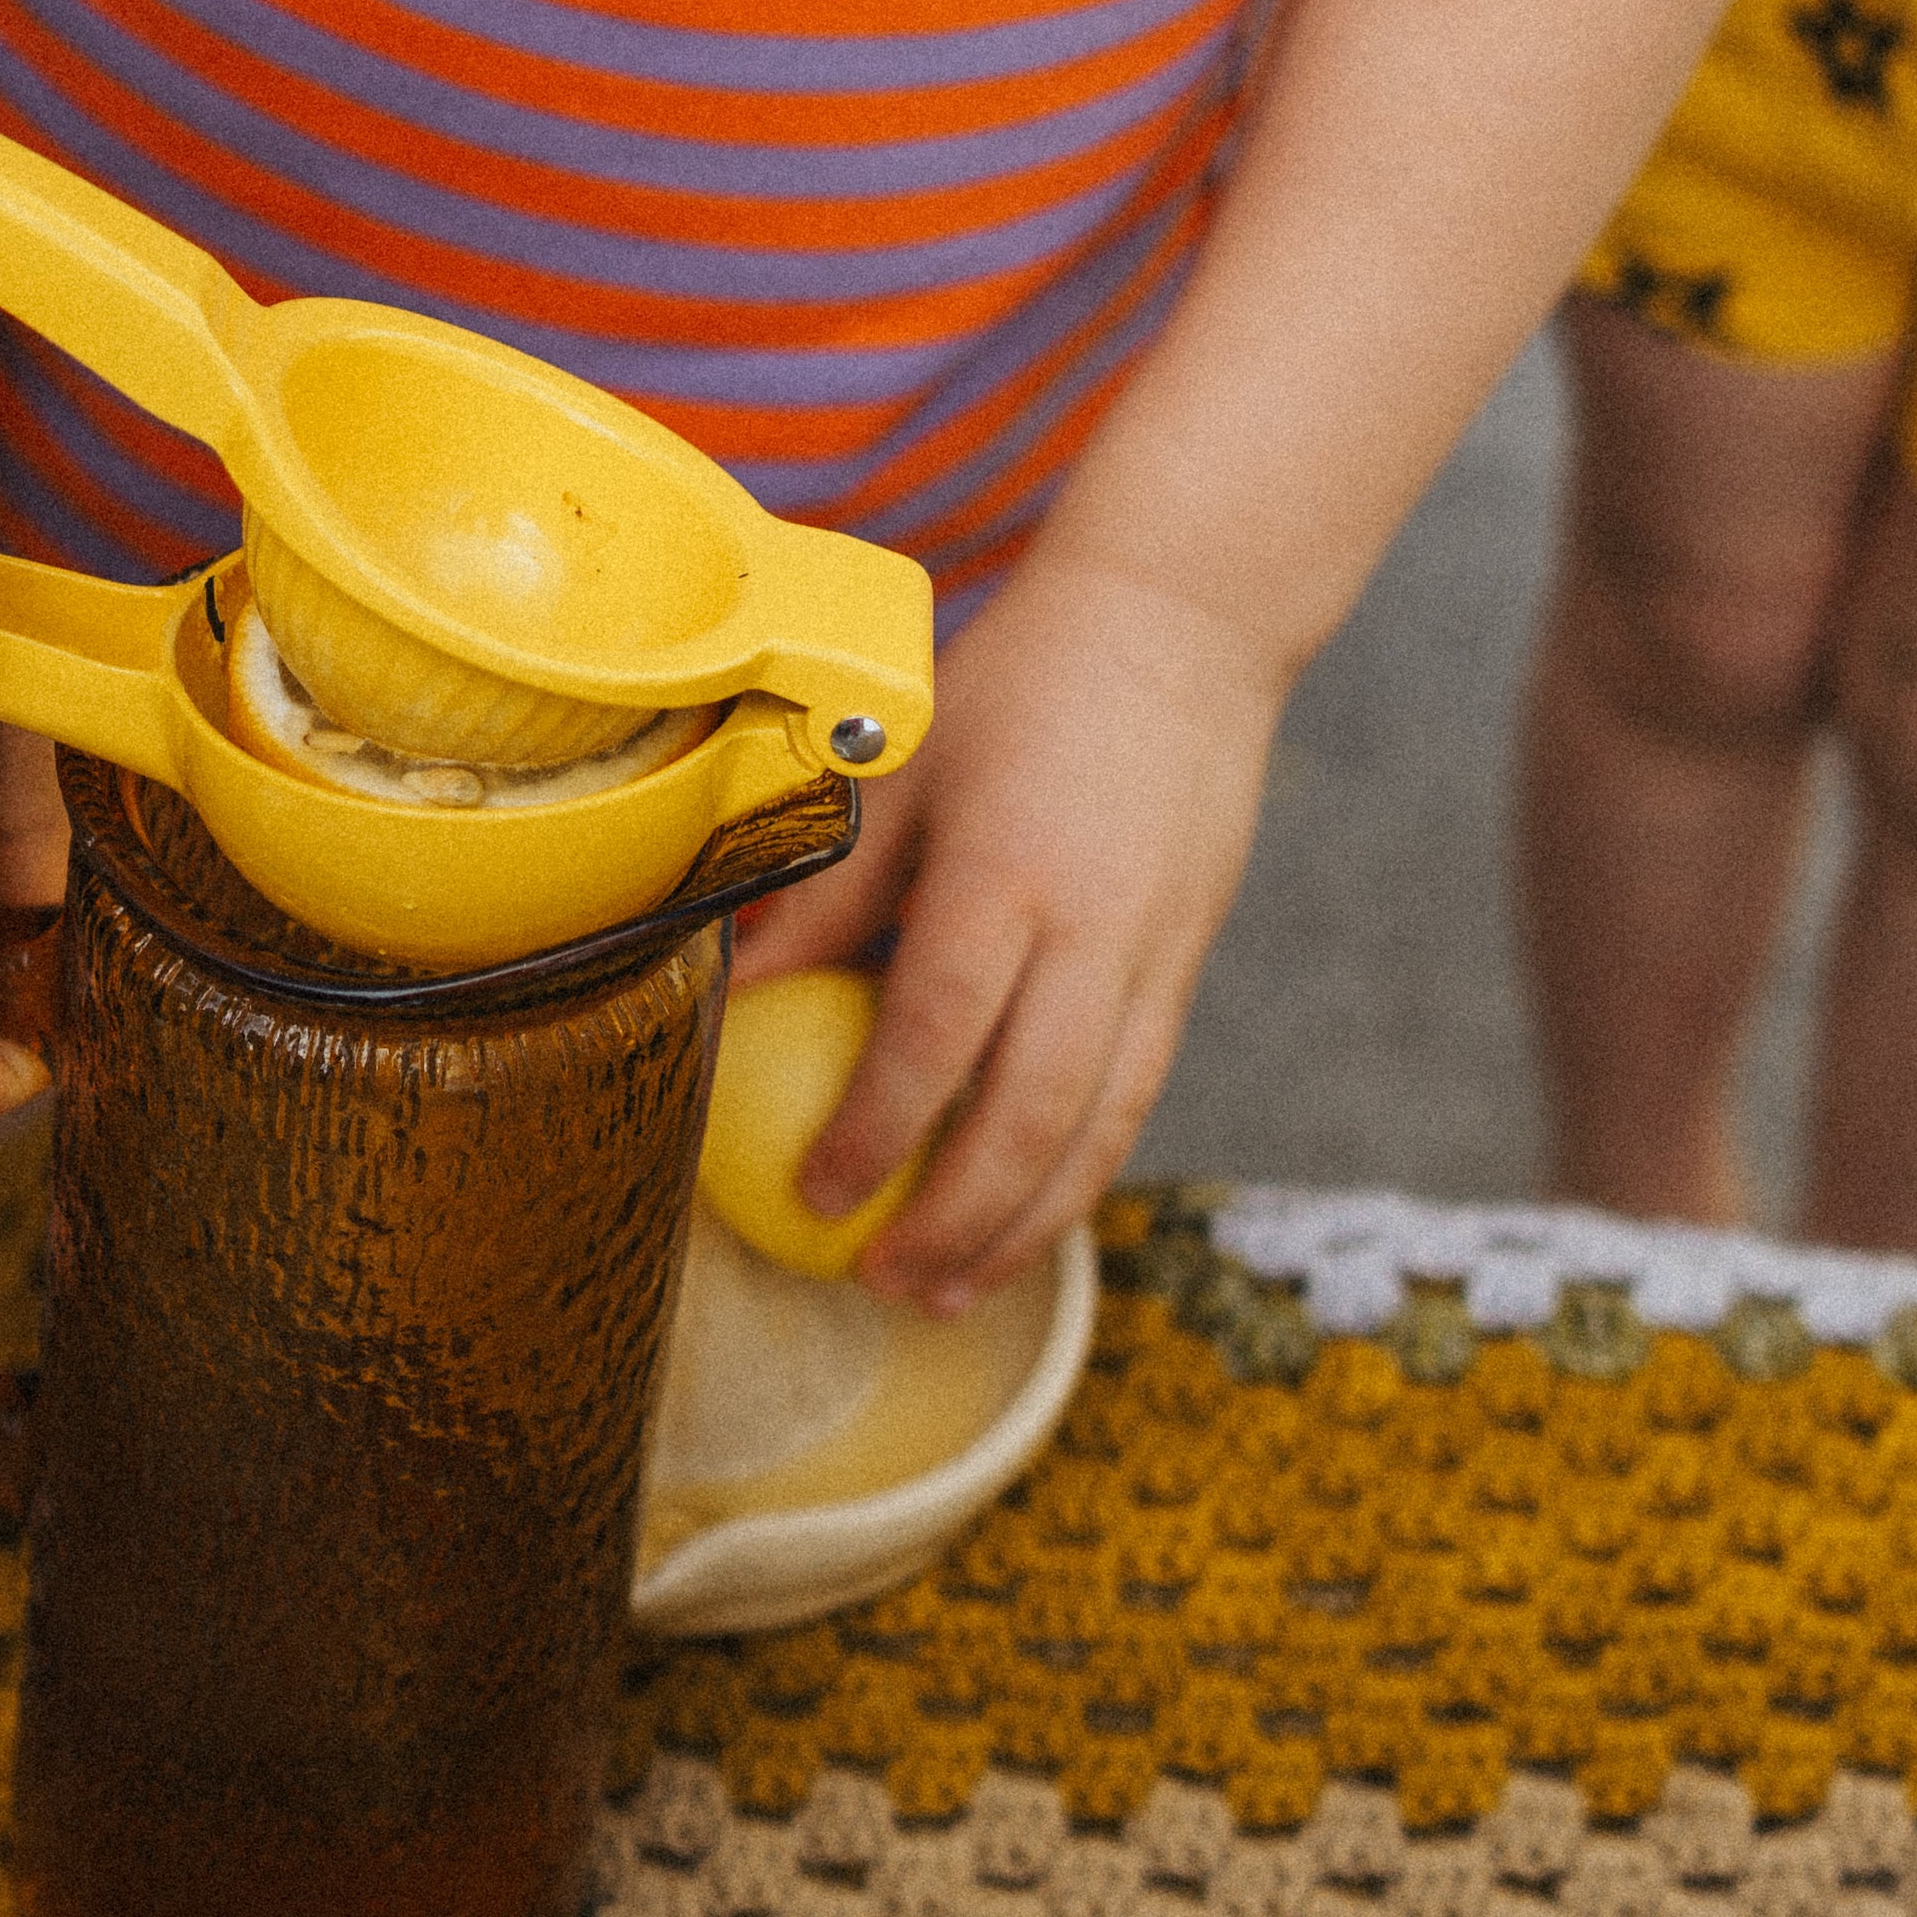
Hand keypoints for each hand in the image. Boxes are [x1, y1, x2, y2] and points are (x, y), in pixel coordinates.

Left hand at [725, 552, 1284, 1300]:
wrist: (1186, 626)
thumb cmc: (1024, 687)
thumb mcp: (907, 772)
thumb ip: (830, 891)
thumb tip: (728, 991)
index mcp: (1008, 871)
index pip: (939, 1032)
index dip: (876, 1130)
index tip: (817, 1194)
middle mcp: (1095, 928)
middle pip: (1030, 1112)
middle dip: (955, 1218)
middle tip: (878, 1282)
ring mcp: (1157, 954)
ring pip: (1099, 1127)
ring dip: (1024, 1225)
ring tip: (949, 1290)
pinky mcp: (1188, 966)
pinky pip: (1135, 1097)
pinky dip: (1080, 1171)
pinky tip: (1024, 1216)